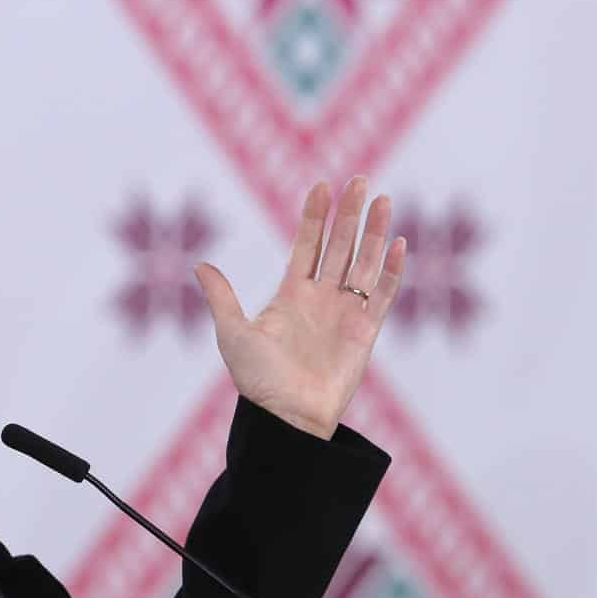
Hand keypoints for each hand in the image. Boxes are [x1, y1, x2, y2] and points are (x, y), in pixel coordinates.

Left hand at [193, 177, 404, 440]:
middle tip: (358, 180)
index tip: (320, 186)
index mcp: (291, 293)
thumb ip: (221, 297)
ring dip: (373, 232)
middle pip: (339, 245)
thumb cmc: (257, 381)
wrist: (287, 417)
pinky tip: (398, 244)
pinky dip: (391, 270)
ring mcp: (345, 312)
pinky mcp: (365, 332)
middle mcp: (321, 297)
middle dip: (348, 213)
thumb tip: (198, 264)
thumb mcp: (233, 333)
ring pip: (363, 262)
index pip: (306, 244)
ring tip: (382, 199)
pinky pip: (381, 295)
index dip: (314, 216)